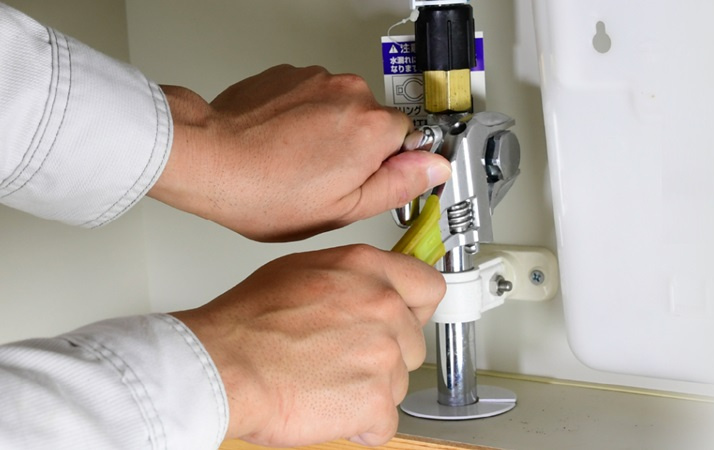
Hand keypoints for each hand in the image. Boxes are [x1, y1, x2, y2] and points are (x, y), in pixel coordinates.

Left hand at [149, 65, 450, 240]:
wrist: (209, 158)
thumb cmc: (265, 190)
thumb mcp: (344, 208)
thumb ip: (398, 184)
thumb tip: (434, 168)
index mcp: (375, 127)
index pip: (410, 140)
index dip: (386, 167)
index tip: (363, 180)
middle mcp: (352, 92)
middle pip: (374, 122)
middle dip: (357, 148)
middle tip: (326, 178)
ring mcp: (317, 78)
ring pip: (341, 109)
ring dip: (328, 131)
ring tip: (298, 162)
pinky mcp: (289, 74)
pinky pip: (312, 97)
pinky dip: (303, 117)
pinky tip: (283, 143)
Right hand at [171, 244, 445, 446]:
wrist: (223, 366)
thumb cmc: (246, 323)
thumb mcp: (301, 270)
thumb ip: (350, 277)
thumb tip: (368, 287)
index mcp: (366, 269)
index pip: (428, 286)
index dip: (415, 308)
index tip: (406, 319)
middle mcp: (382, 306)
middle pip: (413, 341)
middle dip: (385, 354)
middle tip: (343, 358)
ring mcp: (383, 354)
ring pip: (399, 382)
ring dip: (370, 388)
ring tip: (326, 382)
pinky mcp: (376, 399)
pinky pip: (385, 421)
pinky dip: (362, 423)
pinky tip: (330, 407)